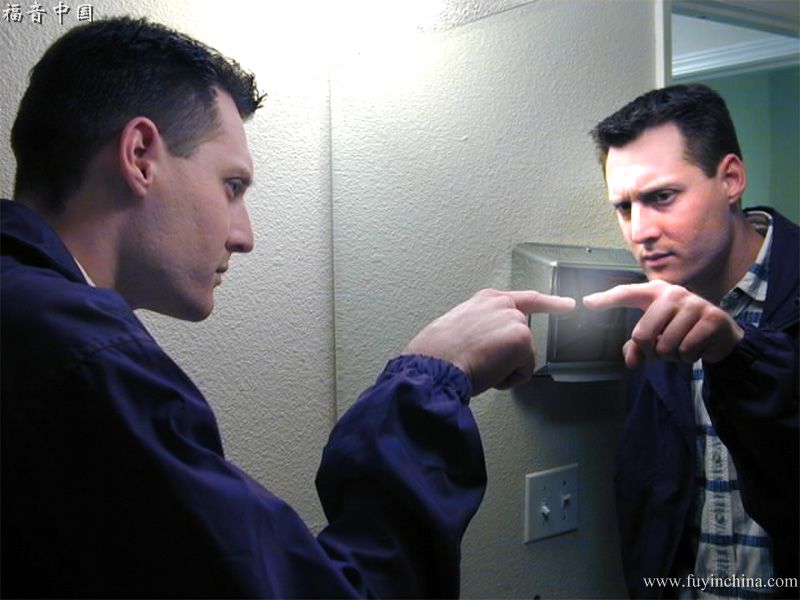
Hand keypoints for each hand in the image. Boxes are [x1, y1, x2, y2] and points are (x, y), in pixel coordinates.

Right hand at [403, 289, 574, 395]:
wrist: (434, 364)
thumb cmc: (437, 352)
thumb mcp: (459, 326)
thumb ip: (482, 326)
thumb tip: (486, 344)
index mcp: (486, 300)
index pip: (526, 299)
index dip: (550, 303)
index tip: (567, 304)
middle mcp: (503, 305)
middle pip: (522, 338)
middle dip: (509, 356)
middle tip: (480, 361)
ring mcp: (514, 321)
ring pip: (522, 357)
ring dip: (504, 368)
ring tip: (478, 364)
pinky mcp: (521, 340)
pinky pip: (523, 372)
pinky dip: (508, 379)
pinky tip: (488, 371)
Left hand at [582, 280, 743, 368]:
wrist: (720, 334)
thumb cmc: (680, 331)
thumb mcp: (656, 337)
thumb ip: (637, 348)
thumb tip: (631, 361)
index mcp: (655, 292)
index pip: (626, 293)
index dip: (606, 299)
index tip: (586, 302)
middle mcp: (673, 293)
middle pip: (642, 334)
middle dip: (650, 351)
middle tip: (663, 348)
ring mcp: (694, 304)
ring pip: (666, 346)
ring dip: (672, 356)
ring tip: (682, 346)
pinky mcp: (711, 318)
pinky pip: (686, 350)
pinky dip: (688, 357)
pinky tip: (697, 347)